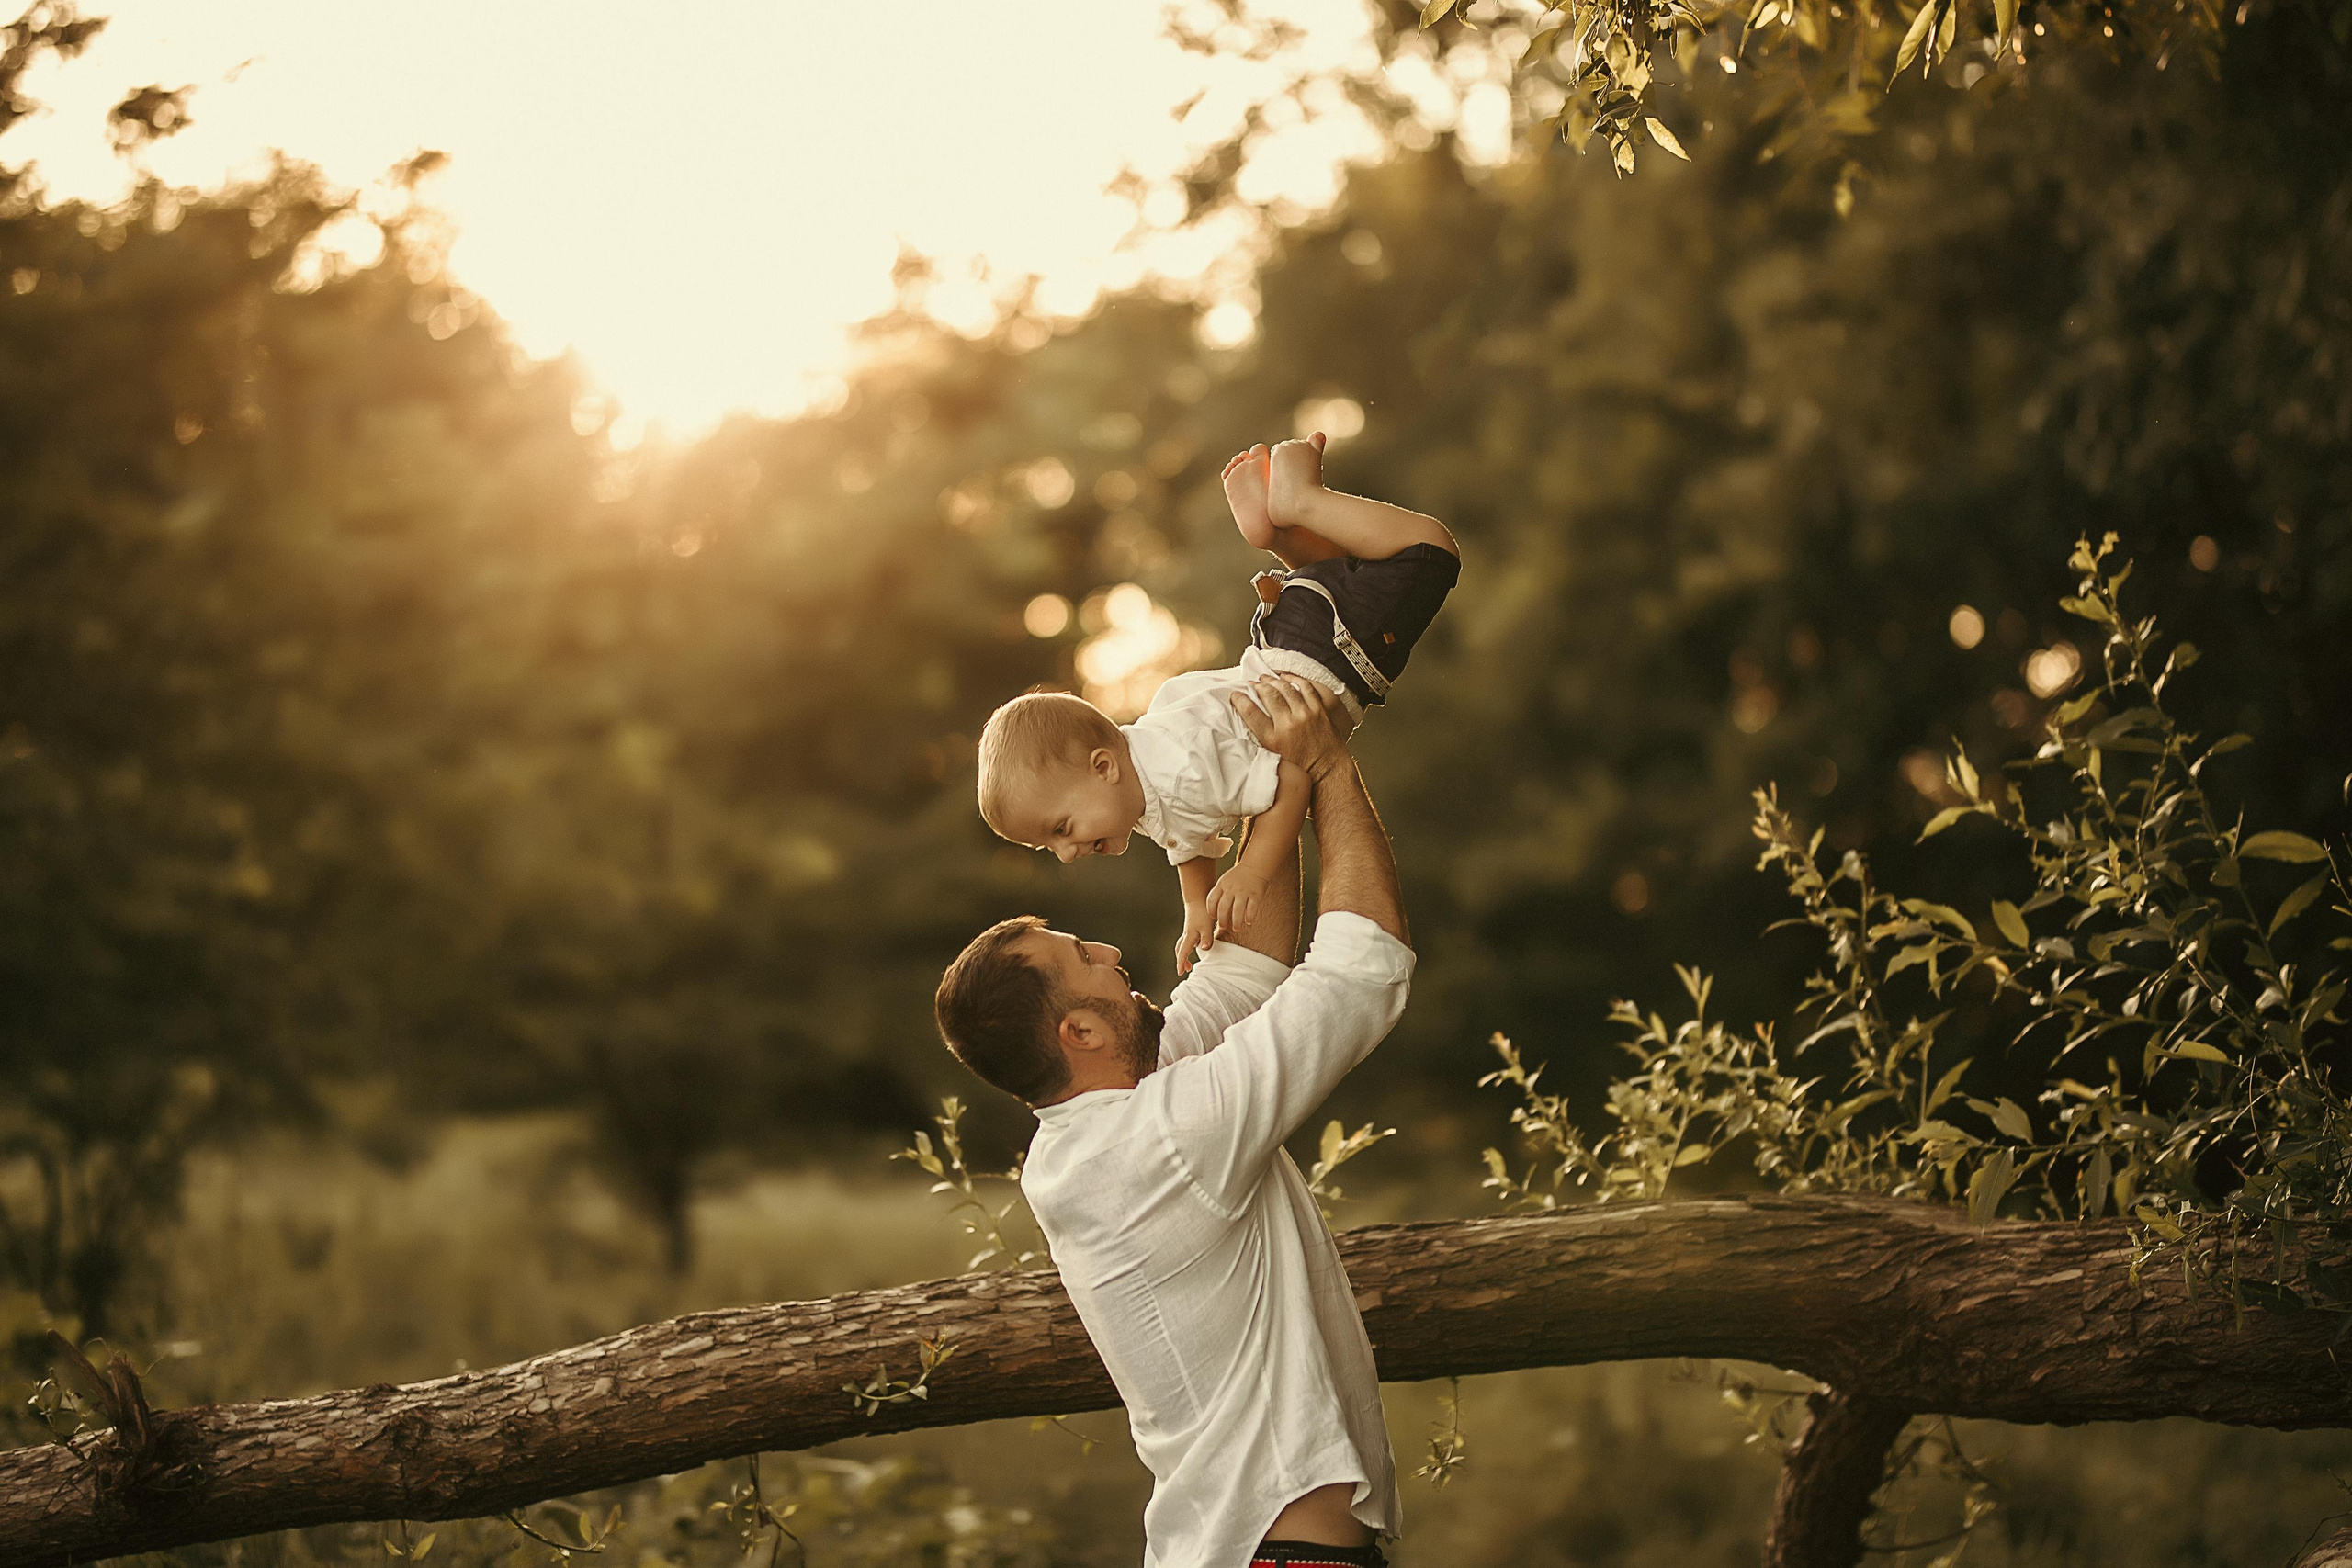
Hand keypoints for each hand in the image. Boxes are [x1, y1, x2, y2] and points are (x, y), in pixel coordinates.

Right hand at [1175, 901, 1213, 975]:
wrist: (1199, 897)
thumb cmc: (1203, 912)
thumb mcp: (1207, 926)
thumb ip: (1207, 939)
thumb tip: (1204, 949)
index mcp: (1189, 936)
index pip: (1183, 953)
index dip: (1181, 963)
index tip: (1180, 972)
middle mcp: (1187, 934)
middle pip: (1180, 949)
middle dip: (1181, 960)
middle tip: (1184, 969)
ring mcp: (1188, 930)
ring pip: (1182, 944)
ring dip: (1183, 953)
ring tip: (1189, 961)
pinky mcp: (1192, 926)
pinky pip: (1187, 939)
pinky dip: (1188, 946)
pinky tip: (1197, 945)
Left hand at [1206, 864, 1269, 939]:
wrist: (1255, 866)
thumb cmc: (1238, 876)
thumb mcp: (1224, 881)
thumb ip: (1219, 893)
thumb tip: (1214, 912)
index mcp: (1222, 885)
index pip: (1212, 900)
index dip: (1211, 911)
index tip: (1214, 918)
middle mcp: (1231, 888)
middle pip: (1223, 908)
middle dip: (1222, 920)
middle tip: (1224, 927)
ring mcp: (1244, 891)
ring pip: (1237, 911)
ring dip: (1236, 922)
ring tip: (1236, 928)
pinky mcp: (1255, 894)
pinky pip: (1252, 908)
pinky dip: (1249, 917)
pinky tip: (1248, 922)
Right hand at [1229, 674, 1351, 779]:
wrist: (1327, 771)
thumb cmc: (1302, 766)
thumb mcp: (1274, 755)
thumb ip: (1261, 738)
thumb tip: (1249, 718)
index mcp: (1273, 739)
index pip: (1250, 712)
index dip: (1240, 700)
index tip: (1236, 695)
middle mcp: (1288, 724)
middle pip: (1268, 695)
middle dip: (1257, 686)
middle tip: (1252, 684)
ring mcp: (1305, 715)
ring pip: (1285, 688)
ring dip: (1273, 681)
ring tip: (1266, 679)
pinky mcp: (1319, 710)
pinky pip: (1306, 687)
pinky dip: (1294, 680)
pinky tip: (1287, 678)